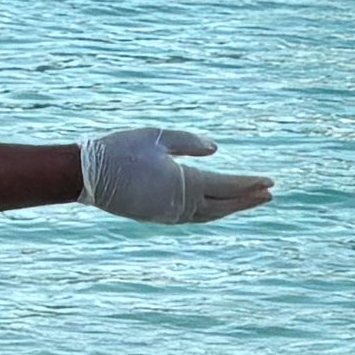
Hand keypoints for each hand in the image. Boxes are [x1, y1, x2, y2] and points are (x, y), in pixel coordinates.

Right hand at [80, 126, 275, 225]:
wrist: (84, 175)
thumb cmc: (119, 150)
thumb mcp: (156, 137)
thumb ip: (189, 143)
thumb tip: (216, 149)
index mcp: (183, 183)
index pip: (226, 185)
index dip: (249, 184)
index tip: (270, 182)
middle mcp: (180, 205)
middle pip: (223, 205)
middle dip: (247, 200)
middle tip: (270, 194)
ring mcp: (168, 215)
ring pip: (209, 214)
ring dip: (231, 208)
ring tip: (250, 201)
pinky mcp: (157, 217)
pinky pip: (193, 217)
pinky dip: (212, 212)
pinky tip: (216, 206)